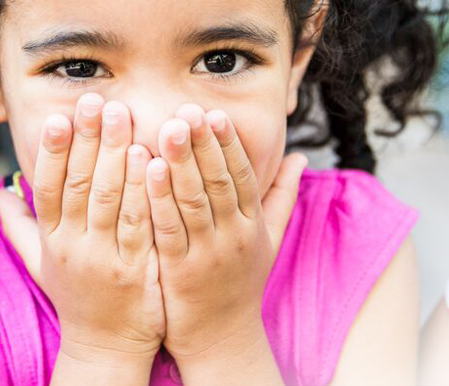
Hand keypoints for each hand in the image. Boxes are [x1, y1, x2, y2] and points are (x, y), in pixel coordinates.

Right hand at [0, 93, 163, 369]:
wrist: (106, 348)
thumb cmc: (76, 298)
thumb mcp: (40, 263)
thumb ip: (19, 226)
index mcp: (51, 240)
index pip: (47, 186)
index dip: (53, 150)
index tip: (59, 115)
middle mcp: (74, 247)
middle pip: (79, 185)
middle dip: (88, 138)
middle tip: (97, 99)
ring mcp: (106, 258)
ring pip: (110, 199)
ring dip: (116, 153)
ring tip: (123, 115)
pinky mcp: (137, 269)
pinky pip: (141, 223)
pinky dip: (144, 190)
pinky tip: (151, 160)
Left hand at [145, 104, 306, 366]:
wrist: (223, 339)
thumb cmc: (241, 284)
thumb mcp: (269, 240)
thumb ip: (282, 196)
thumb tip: (300, 157)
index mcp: (253, 224)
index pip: (241, 175)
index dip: (228, 143)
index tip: (215, 112)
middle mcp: (234, 235)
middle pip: (219, 182)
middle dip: (203, 143)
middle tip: (188, 109)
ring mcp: (208, 253)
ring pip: (195, 201)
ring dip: (181, 161)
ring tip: (168, 127)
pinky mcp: (181, 270)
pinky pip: (170, 228)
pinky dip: (160, 198)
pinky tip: (148, 170)